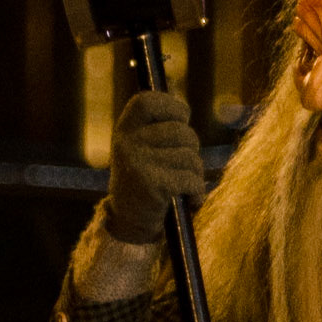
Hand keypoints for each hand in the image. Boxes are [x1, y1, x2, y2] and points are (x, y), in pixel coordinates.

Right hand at [105, 91, 203, 243]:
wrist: (129, 221)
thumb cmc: (145, 178)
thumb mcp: (142, 147)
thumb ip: (158, 127)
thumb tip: (183, 108)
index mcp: (124, 130)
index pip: (148, 101)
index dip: (172, 106)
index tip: (182, 119)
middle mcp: (127, 143)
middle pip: (181, 131)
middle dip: (192, 148)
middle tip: (185, 164)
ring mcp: (138, 164)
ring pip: (190, 157)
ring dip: (196, 173)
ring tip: (185, 185)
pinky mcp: (152, 185)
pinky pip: (191, 179)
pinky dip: (197, 191)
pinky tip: (191, 200)